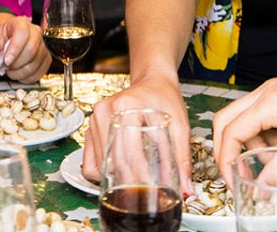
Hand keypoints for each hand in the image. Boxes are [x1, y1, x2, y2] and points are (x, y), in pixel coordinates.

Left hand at [0, 14, 51, 81]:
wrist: (2, 50)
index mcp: (19, 23)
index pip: (22, 32)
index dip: (15, 48)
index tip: (5, 61)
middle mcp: (34, 31)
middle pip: (31, 49)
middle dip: (16, 63)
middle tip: (5, 67)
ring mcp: (42, 45)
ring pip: (36, 62)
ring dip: (21, 72)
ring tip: (11, 71)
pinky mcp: (46, 58)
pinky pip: (41, 71)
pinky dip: (28, 77)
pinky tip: (19, 74)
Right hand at [82, 74, 193, 193]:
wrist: (152, 81)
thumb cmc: (165, 98)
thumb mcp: (179, 125)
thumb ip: (182, 158)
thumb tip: (186, 190)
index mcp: (126, 106)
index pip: (129, 152)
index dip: (139, 177)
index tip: (150, 192)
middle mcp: (105, 111)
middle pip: (112, 160)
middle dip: (128, 183)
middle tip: (143, 195)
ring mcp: (95, 118)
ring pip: (99, 163)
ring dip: (115, 179)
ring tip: (134, 185)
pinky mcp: (91, 127)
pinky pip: (90, 160)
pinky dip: (103, 172)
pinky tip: (119, 172)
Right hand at [212, 65, 276, 177]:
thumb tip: (261, 186)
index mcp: (271, 103)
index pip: (231, 132)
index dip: (226, 160)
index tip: (233, 180)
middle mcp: (266, 91)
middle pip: (226, 119)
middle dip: (228, 149)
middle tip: (239, 173)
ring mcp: (273, 88)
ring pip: (242, 117)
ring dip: (249, 142)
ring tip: (275, 159)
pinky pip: (258, 112)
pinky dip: (263, 132)